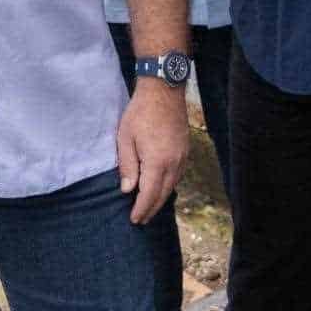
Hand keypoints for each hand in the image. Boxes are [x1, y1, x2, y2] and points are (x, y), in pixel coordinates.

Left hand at [116, 80, 188, 224]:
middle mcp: (174, 163)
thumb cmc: (140, 112)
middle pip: (163, 194)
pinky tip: (161, 187)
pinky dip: (169, 186)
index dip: (141, 209)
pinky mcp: (185, 150)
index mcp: (157, 162)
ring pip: (172, 186)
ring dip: (161, 199)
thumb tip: (127, 190)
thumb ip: (127, 166)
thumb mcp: (125, 138)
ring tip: (149, 208)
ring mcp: (182, 157)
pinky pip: (178, 175)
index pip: (149, 195)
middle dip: (151, 209)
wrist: (164, 90)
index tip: (134, 220)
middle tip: (141, 220)